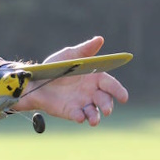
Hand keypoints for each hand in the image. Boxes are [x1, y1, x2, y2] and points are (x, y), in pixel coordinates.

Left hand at [14, 36, 129, 125]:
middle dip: (107, 105)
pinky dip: (80, 117)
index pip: (111, 85)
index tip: (124, 97)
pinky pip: (77, 115)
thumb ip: (85, 50)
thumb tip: (99, 39)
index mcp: (95, 78)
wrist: (36, 80)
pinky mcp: (70, 112)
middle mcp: (91, 93)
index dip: (118, 91)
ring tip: (93, 120)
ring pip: (93, 112)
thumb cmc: (55, 67)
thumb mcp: (70, 55)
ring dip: (95, 117)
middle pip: (104, 100)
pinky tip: (79, 117)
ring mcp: (81, 103)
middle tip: (107, 110)